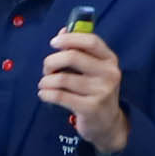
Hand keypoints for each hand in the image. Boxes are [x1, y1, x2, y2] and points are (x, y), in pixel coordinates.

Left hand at [37, 28, 128, 154]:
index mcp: (110, 60)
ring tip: (44, 84)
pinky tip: (44, 94)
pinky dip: (46, 94)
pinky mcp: (90, 108)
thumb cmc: (96, 91)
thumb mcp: (94, 70)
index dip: (69, 38)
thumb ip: (80, 50)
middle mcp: (109, 74)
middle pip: (72, 57)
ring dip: (46, 81)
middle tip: (46, 69)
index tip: (53, 43)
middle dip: (51, 61)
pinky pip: (60, 96)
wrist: (107, 124)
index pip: (91, 41)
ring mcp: (101, 91)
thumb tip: (62, 31)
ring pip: (62, 78)